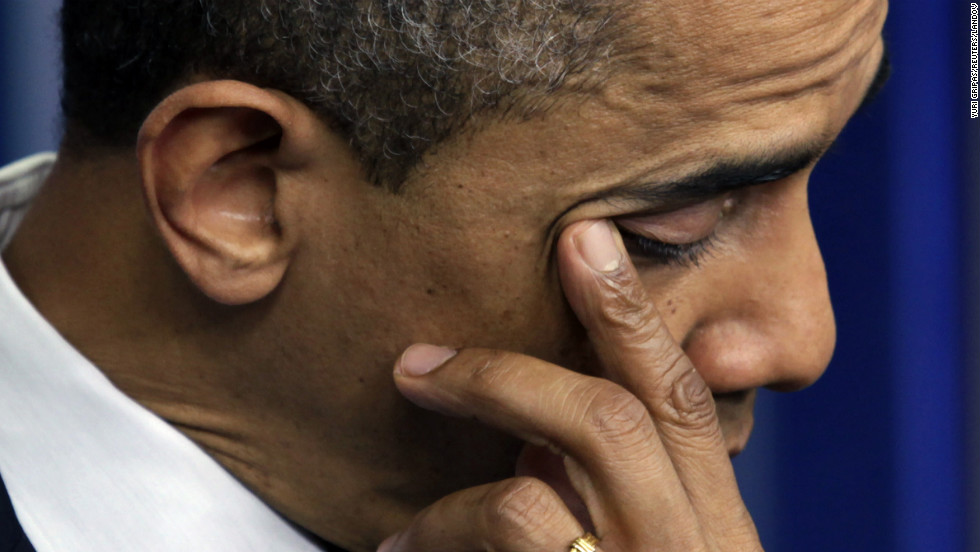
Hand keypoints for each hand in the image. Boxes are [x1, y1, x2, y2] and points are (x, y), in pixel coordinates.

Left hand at [379, 220, 762, 551]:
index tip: (584, 238)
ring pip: (530, 492)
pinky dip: (440, 537)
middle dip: (503, 378)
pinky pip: (504, 536)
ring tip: (403, 533)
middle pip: (607, 419)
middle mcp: (689, 545)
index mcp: (717, 526)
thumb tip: (533, 450)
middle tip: (417, 366)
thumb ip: (624, 500)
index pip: (682, 398)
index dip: (631, 313)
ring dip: (451, 501)